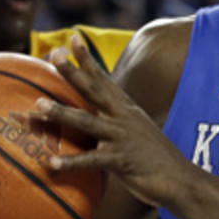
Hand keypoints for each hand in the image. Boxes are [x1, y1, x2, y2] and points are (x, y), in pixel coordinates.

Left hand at [34, 35, 192, 207]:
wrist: (180, 180)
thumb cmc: (155, 160)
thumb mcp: (137, 134)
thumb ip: (117, 124)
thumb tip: (99, 122)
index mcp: (126, 110)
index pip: (104, 79)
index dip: (88, 59)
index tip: (72, 38)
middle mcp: (123, 119)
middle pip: (94, 91)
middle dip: (73, 72)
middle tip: (54, 54)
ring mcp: (122, 138)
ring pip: (87, 122)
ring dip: (62, 113)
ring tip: (38, 106)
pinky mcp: (122, 161)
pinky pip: (92, 161)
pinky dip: (70, 162)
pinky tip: (51, 162)